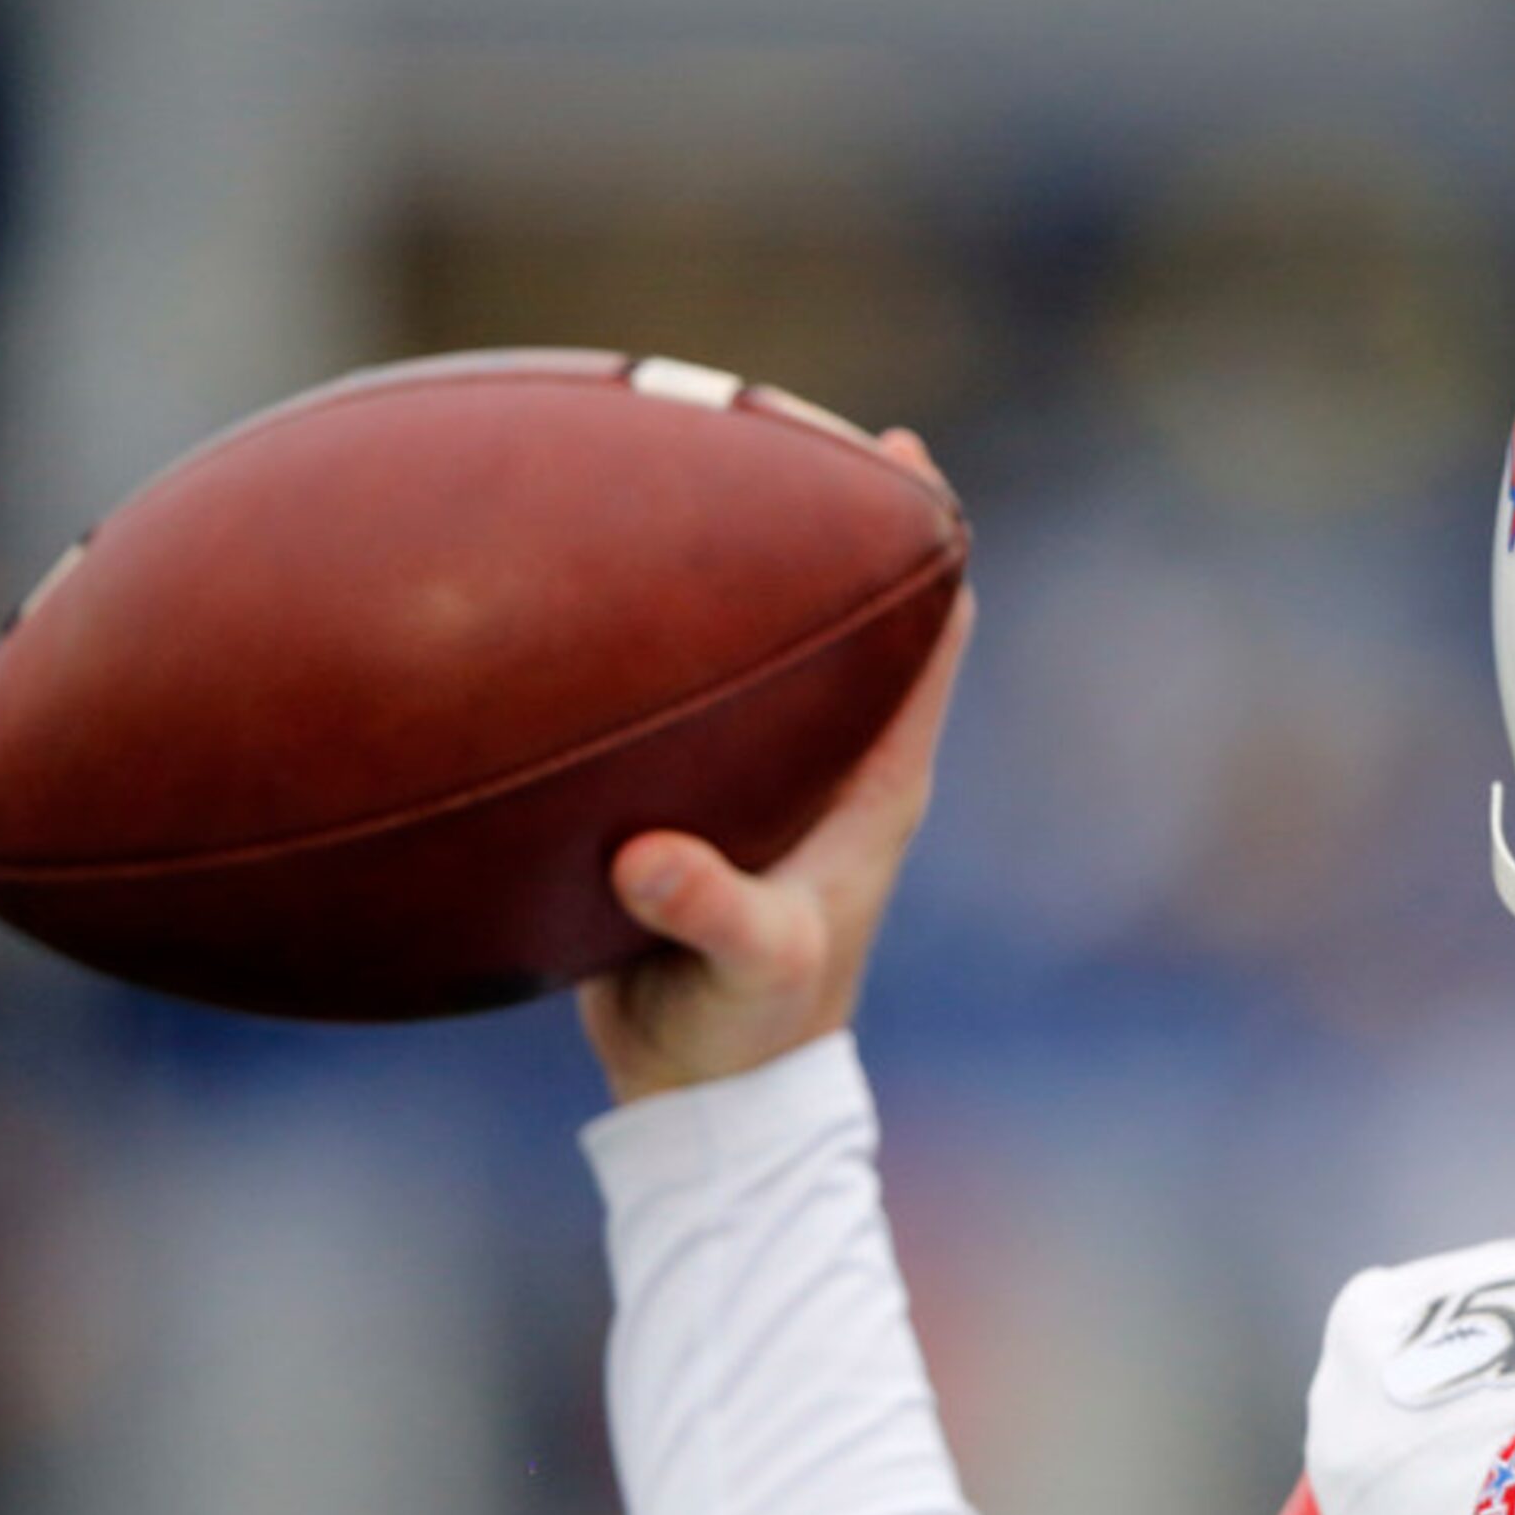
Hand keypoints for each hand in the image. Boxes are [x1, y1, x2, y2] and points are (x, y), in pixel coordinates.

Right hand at [577, 429, 975, 1104]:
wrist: (706, 1095)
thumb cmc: (748, 1031)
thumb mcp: (744, 969)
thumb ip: (708, 911)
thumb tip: (651, 859)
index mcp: (880, 781)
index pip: (932, 631)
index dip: (928, 538)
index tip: (898, 450)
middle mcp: (838, 761)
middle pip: (856, 608)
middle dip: (827, 517)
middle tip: (771, 419)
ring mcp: (774, 776)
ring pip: (774, 641)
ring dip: (737, 565)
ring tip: (676, 465)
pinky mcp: (707, 802)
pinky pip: (693, 691)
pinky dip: (656, 634)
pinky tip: (582, 588)